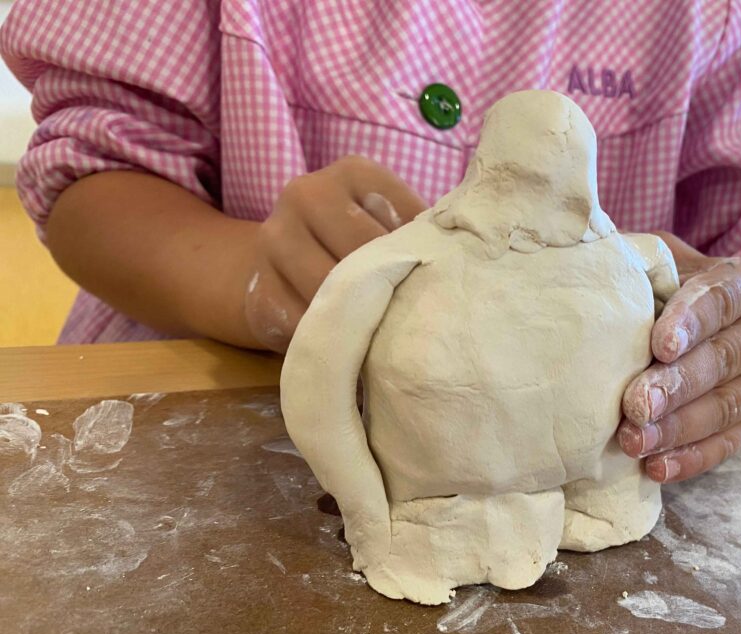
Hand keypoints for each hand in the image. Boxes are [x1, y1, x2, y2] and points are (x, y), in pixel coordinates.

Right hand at [243, 156, 426, 351]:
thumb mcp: (388, 224)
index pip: (406, 220)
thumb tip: (471, 264)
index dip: (426, 260)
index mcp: (354, 172)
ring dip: (366, 319)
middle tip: (420, 321)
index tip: (441, 285)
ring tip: (390, 337)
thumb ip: (419, 235)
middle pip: (368, 254)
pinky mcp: (259, 291)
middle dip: (393, 289)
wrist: (276, 266)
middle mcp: (307, 194)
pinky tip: (353, 346)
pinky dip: (336, 340)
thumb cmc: (355, 245)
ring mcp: (275, 240)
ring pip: (336, 291)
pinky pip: (309, 323)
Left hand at [617, 232, 740, 483]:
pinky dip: (690, 459)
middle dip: (677, 385)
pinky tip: (655, 468)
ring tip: (634, 441)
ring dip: (677, 429)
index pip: (723, 300)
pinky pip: (727, 446)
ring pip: (725, 409)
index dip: (691, 321)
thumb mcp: (675, 263)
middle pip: (724, 360)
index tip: (658, 344)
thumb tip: (594, 259)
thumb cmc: (687, 290)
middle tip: (635, 403)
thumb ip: (646, 262)